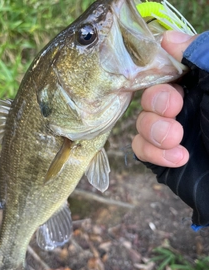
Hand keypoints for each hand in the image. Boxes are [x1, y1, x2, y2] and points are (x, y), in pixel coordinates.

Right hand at [132, 31, 196, 166]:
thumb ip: (203, 55)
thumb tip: (169, 39)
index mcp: (198, 86)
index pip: (165, 71)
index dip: (159, 72)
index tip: (170, 78)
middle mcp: (182, 108)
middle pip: (148, 96)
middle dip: (156, 102)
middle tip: (174, 108)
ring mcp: (170, 133)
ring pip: (141, 122)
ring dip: (154, 129)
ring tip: (176, 139)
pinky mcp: (161, 158)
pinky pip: (140, 149)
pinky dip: (154, 152)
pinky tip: (180, 157)